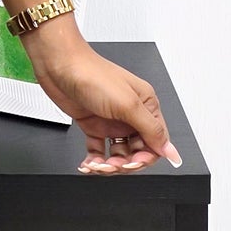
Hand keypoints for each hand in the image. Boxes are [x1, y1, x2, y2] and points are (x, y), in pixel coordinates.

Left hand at [26, 37, 182, 174]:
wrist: (60, 65)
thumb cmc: (93, 75)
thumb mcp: (127, 104)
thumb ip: (151, 129)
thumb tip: (170, 150)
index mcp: (146, 106)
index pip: (156, 142)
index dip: (146, 157)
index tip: (133, 164)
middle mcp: (131, 114)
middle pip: (138, 151)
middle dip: (125, 163)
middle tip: (112, 165)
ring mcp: (111, 121)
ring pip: (118, 153)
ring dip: (109, 164)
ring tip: (97, 165)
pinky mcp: (93, 125)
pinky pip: (99, 150)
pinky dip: (94, 160)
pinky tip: (88, 163)